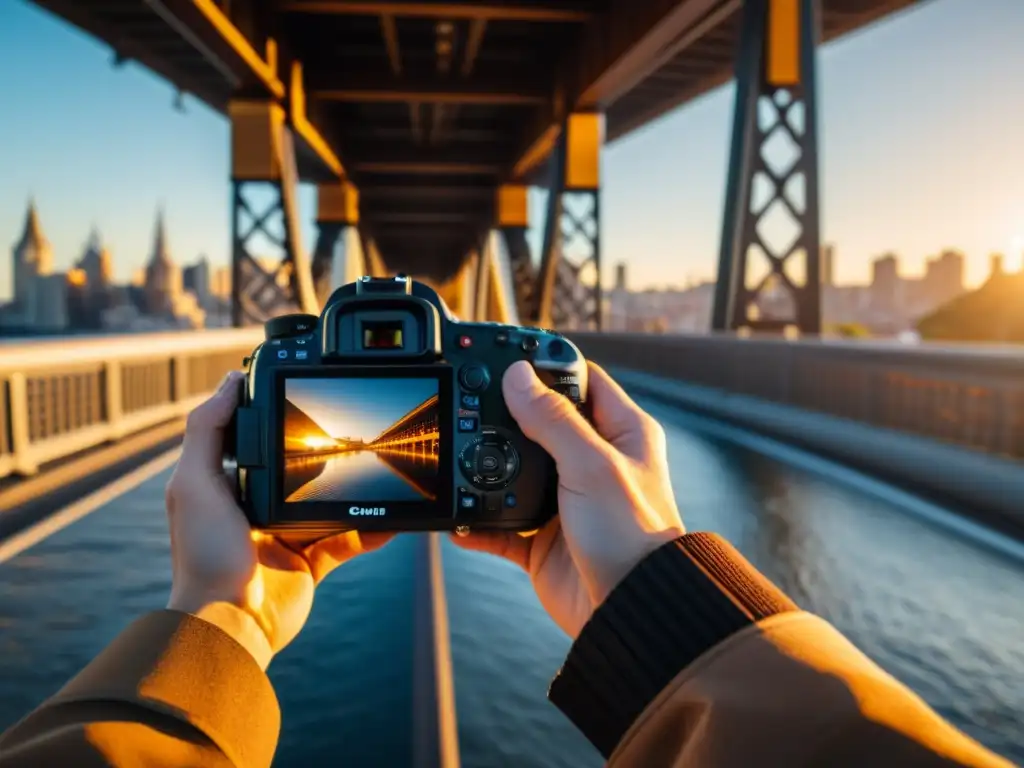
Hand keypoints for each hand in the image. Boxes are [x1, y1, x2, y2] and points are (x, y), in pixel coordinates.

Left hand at [165, 371, 392, 668]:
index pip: (253, 439)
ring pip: (327, 501)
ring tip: (378, 472)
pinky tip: (389, 520)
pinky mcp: (311, 560)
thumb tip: (229, 382)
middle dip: (324, 452)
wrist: (232, 624)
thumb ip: (207, 431)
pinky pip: (348, 539)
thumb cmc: (204, 555)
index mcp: (225, 485)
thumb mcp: (194, 483)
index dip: (275, 418)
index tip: (302, 396)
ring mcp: (286, 534)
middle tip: (353, 433)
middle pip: (297, 467)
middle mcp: (255, 506)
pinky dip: (370, 530)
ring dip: (353, 490)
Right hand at [450, 361, 683, 638]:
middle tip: (470, 402)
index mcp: (622, 434)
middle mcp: (596, 464)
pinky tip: (460, 519)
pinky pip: (501, 526)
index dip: (548, 367)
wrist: (630, 613)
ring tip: (459, 456)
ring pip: (517, 473)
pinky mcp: (544, 541)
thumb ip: (553, 419)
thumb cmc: (633, 536)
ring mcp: (568, 502)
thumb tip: (517, 376)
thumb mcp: (592, 465)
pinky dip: (479, 523)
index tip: (508, 356)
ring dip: (490, 469)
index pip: (583, 381)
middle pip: (543, 423)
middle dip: (508, 415)